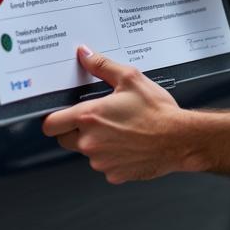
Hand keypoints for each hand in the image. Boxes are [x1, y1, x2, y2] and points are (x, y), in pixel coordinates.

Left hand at [42, 47, 193, 183]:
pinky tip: (128, 143)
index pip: (51, 124)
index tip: (62, 115)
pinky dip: (112, 156)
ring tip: (119, 129)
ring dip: (96, 142)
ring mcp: (101, 161)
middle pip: (64, 140)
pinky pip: (104, 164)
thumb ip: (102, 65)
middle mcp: (90, 142)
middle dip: (74, 130)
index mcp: (89, 117)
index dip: (54, 119)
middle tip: (96, 118)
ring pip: (86, 152)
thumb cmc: (157, 111)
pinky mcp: (114, 175)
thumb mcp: (130, 78)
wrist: (179, 139)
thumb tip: (85, 54)